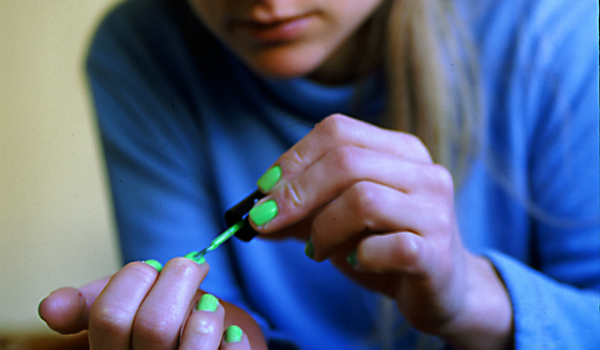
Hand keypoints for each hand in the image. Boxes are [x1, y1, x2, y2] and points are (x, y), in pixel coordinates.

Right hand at [39, 258, 266, 349]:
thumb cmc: (163, 328)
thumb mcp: (124, 311)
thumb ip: (93, 302)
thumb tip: (50, 306)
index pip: (109, 314)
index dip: (135, 279)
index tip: (154, 268)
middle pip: (154, 324)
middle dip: (179, 280)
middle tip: (192, 266)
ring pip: (194, 342)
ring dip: (208, 312)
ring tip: (210, 307)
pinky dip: (234, 340)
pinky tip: (231, 333)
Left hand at [250, 114, 511, 349]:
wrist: (444, 289)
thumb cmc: (385, 247)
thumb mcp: (339, 220)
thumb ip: (301, 211)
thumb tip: (252, 213)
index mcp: (401, 150)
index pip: (338, 131)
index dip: (294, 158)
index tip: (263, 189)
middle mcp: (424, 172)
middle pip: (346, 161)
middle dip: (295, 193)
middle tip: (264, 221)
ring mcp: (435, 211)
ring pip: (363, 199)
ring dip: (324, 229)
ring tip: (316, 250)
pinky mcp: (437, 252)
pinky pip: (385, 246)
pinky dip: (358, 257)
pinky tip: (357, 263)